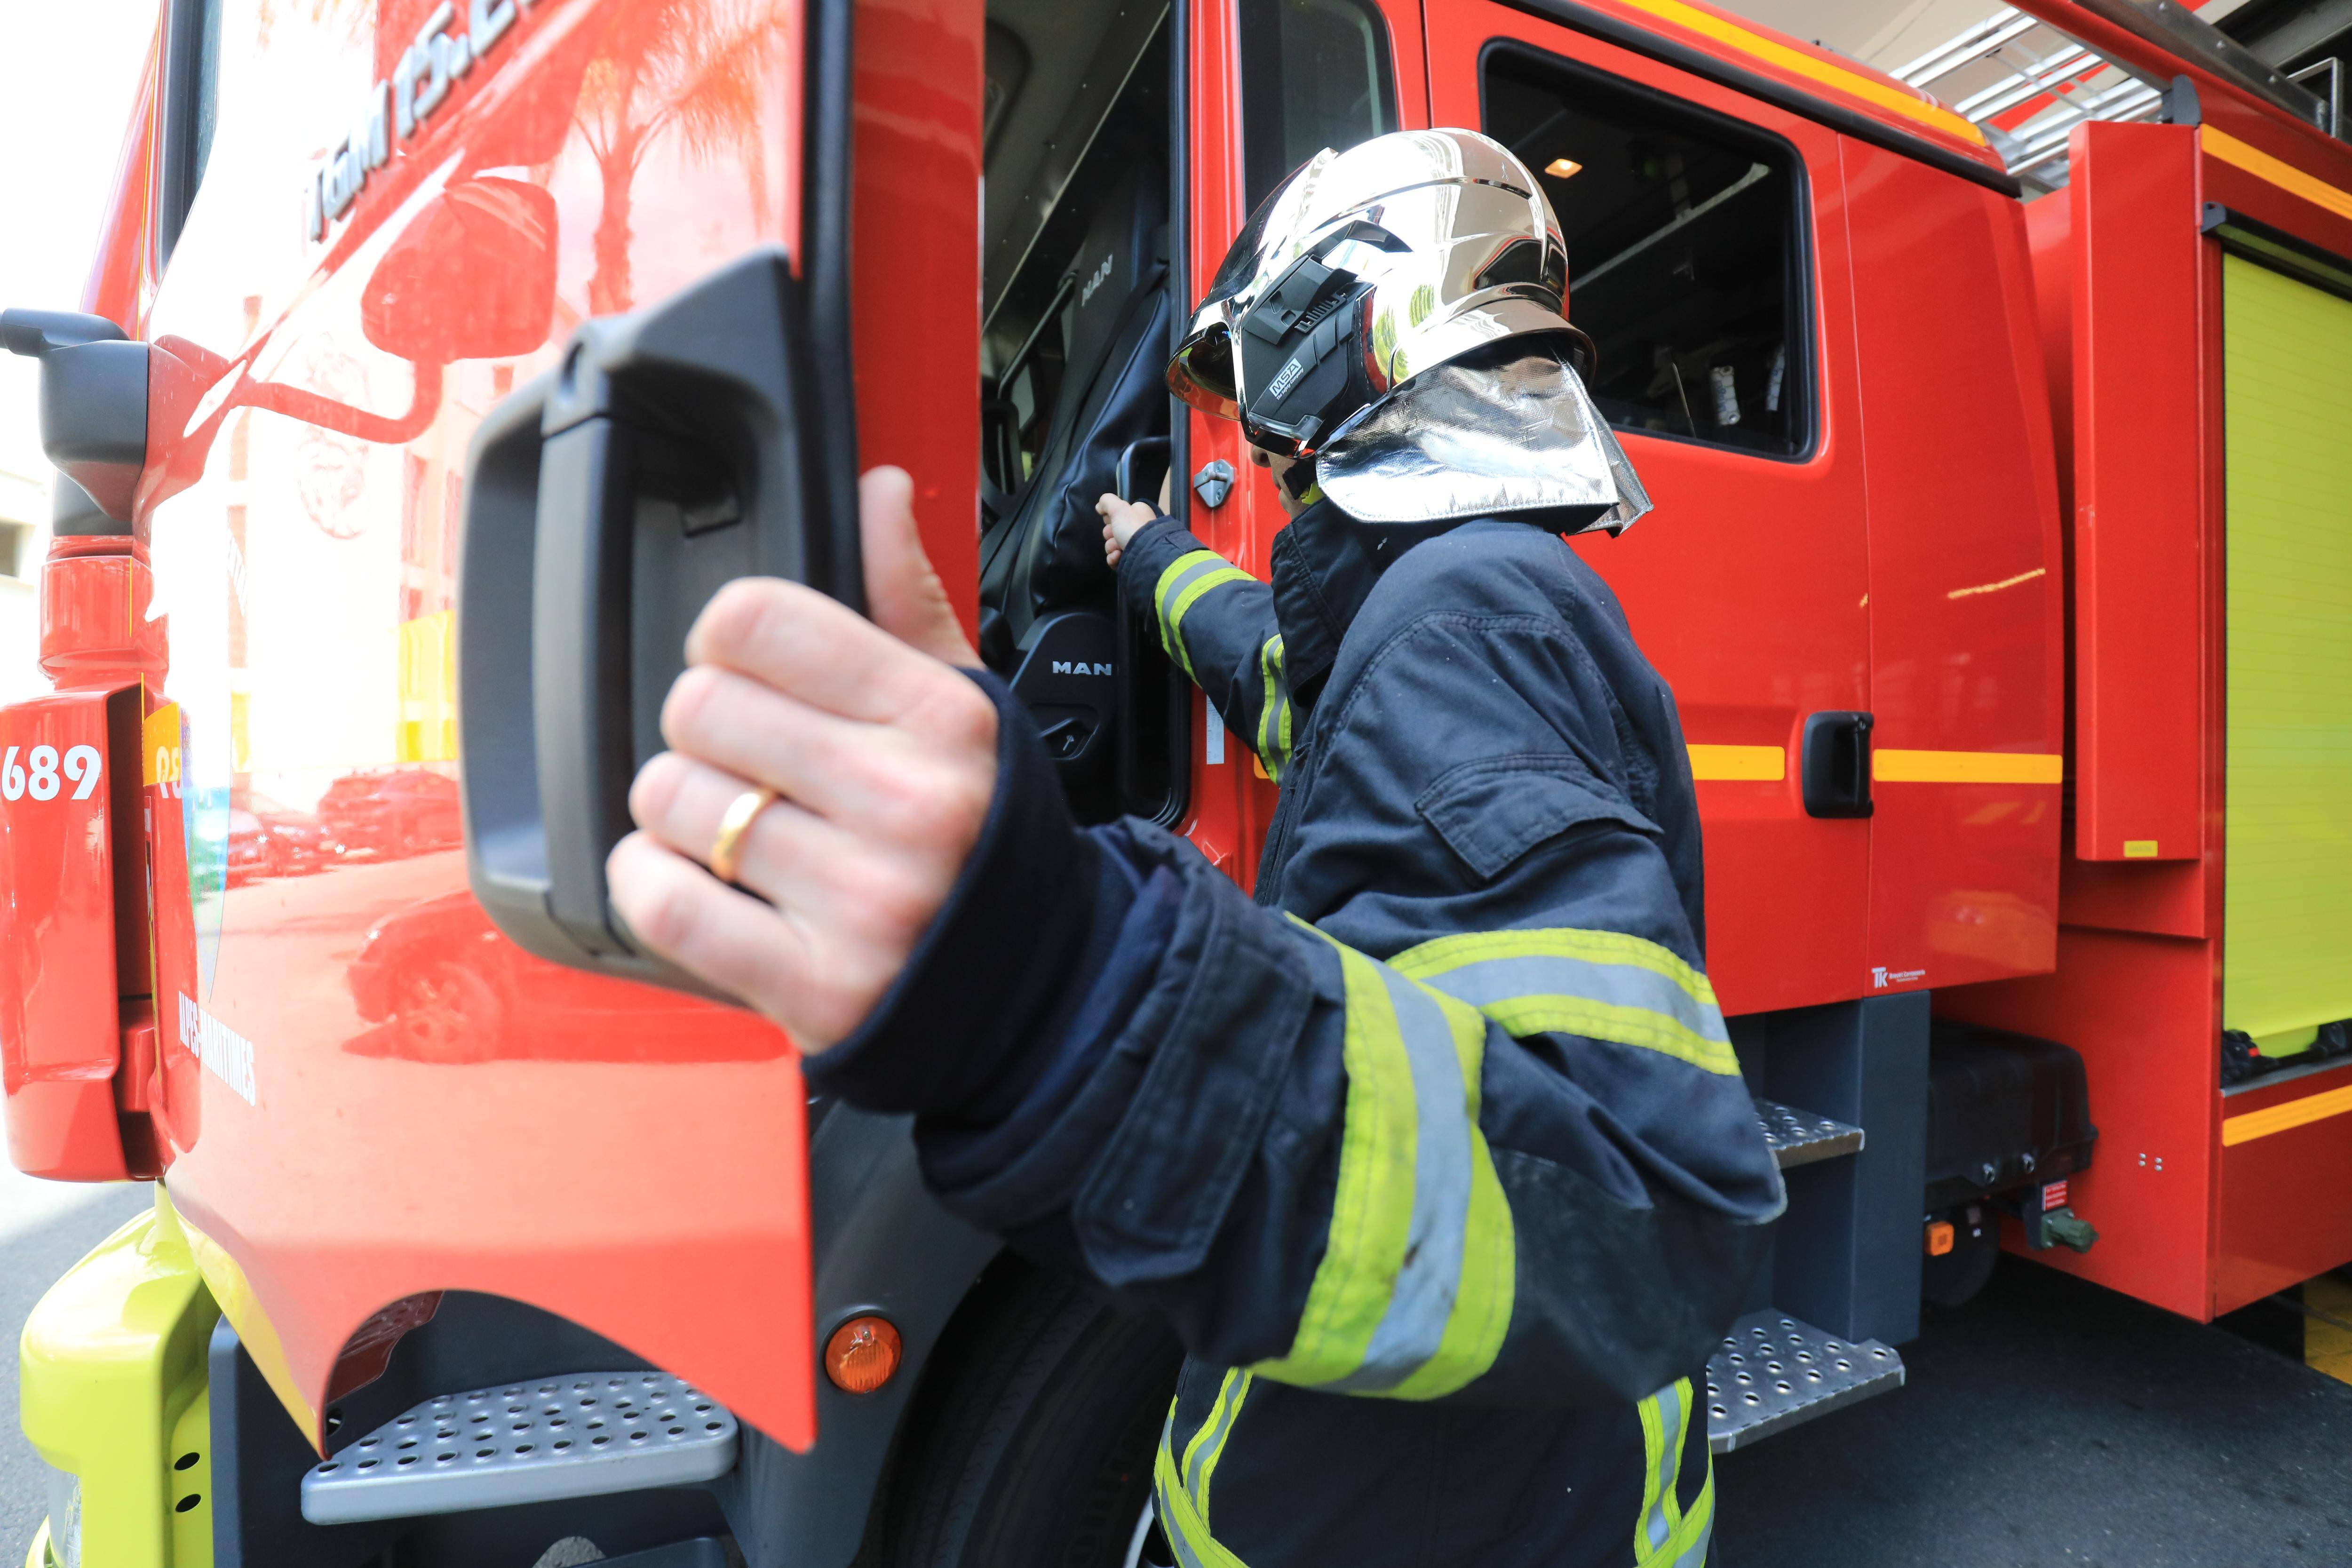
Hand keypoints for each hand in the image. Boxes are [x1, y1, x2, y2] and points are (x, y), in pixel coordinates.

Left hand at [607, 466, 996, 1050]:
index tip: (750, 676)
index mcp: (940, 719)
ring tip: (737, 834)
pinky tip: (699, 883)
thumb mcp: (967, 705)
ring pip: (671, 802)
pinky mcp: (816, 986)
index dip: (729, 643)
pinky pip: (664, 902)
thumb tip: (878, 493)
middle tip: (748, 765)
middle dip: (703, 734)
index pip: (756, 621)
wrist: (1037, 986)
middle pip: (697, 707)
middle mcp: (908, 805)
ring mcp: (863, 901)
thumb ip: (906, 600)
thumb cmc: (987, 837)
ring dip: (680, 816)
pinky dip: (653, 885)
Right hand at [1098, 492, 1157, 568]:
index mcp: (1137, 514)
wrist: (1145, 553)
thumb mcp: (1119, 508)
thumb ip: (1107, 501)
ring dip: (1112, 546)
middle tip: (1117, 534)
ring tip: (1120, 547)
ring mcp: (1134, 545)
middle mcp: (1136, 528)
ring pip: (1111, 545)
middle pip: (1111, 530)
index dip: (1111, 516)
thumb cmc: (1133, 528)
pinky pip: (1113, 558)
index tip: (1111, 519)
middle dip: (1110, 533)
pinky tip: (1119, 555)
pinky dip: (1114, 558)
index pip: (1117, 513)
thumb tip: (1099, 506)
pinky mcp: (1130, 559)